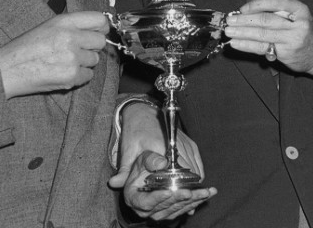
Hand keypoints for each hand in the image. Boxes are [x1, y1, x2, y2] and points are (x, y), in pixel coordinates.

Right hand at [0, 11, 107, 97]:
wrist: (7, 69)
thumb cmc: (25, 48)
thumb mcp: (48, 26)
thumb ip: (72, 25)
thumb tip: (97, 28)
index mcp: (64, 22)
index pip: (98, 19)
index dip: (102, 26)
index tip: (100, 31)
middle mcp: (70, 37)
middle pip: (100, 41)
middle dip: (92, 47)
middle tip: (78, 50)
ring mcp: (72, 57)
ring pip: (95, 60)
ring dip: (84, 62)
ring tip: (64, 62)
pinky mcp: (71, 76)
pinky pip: (88, 75)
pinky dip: (79, 76)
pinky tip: (63, 72)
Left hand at [109, 103, 214, 219]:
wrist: (143, 112)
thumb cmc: (135, 131)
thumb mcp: (127, 151)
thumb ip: (124, 170)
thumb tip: (114, 183)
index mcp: (163, 147)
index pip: (175, 172)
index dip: (175, 187)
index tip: (171, 196)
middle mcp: (179, 145)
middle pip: (188, 175)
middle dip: (184, 189)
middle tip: (177, 201)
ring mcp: (187, 145)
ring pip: (196, 172)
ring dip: (191, 184)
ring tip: (183, 196)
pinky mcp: (192, 145)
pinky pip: (198, 165)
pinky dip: (195, 176)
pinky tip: (188, 185)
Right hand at [115, 151, 216, 221]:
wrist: (148, 169)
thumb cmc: (143, 164)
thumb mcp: (144, 157)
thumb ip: (150, 160)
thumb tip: (161, 163)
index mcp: (134, 197)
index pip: (145, 202)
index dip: (157, 198)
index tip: (169, 191)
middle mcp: (145, 209)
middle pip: (164, 207)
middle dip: (179, 199)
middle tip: (191, 192)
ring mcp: (158, 212)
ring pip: (176, 209)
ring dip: (192, 201)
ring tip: (205, 192)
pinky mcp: (170, 211)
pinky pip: (183, 209)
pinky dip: (196, 202)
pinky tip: (207, 194)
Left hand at [225, 0, 312, 83]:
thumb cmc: (301, 31)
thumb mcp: (296, 16)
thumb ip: (276, 13)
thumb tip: (245, 12)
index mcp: (300, 9)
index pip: (276, 2)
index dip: (257, 4)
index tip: (242, 9)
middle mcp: (298, 24)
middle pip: (267, 20)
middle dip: (245, 20)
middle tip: (230, 20)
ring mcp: (293, 39)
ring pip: (263, 34)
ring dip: (242, 33)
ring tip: (229, 32)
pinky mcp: (286, 53)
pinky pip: (262, 47)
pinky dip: (247, 45)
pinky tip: (236, 43)